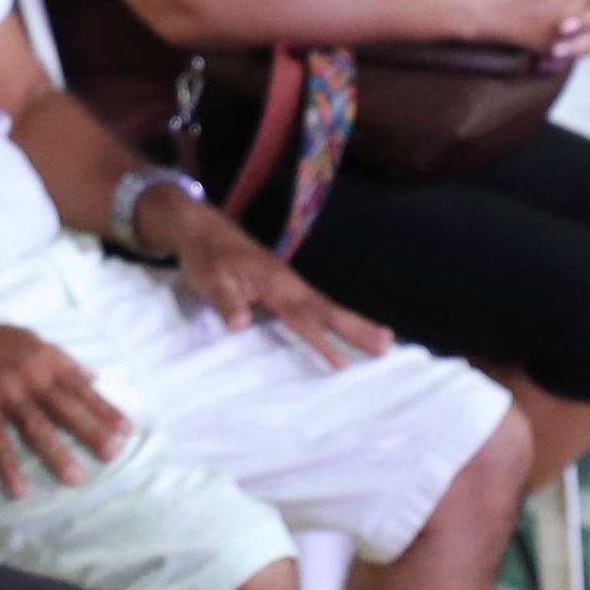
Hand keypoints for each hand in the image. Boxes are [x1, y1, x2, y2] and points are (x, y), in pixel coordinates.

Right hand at [0, 313, 127, 496]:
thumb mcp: (27, 338)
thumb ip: (61, 358)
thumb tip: (93, 375)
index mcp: (43, 359)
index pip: (81, 387)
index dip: (104, 409)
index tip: (126, 430)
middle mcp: (27, 377)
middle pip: (65, 409)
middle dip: (91, 432)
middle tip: (113, 454)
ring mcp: (3, 395)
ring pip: (35, 428)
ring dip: (56, 454)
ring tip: (76, 477)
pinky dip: (8, 467)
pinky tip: (20, 489)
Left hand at [156, 199, 390, 364]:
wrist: (201, 230)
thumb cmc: (205, 255)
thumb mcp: (208, 278)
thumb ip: (225, 300)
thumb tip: (239, 324)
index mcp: (276, 283)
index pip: (308, 315)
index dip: (329, 338)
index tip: (349, 359)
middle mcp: (289, 284)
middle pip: (328, 310)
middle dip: (357, 328)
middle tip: (388, 345)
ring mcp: (287, 286)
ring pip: (324, 309)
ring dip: (352, 325)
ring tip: (381, 341)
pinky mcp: (280, 289)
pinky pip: (312, 309)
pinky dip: (331, 321)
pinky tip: (342, 333)